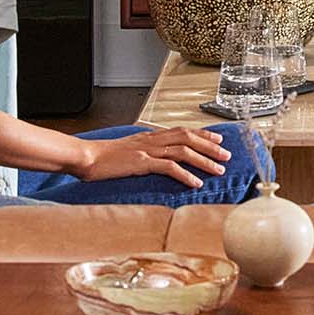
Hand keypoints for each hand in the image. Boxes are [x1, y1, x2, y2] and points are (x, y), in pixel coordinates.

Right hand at [72, 124, 228, 187]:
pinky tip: (195, 183)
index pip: (183, 131)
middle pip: (188, 138)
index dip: (203, 134)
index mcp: (150, 136)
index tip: (218, 140)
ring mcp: (147, 150)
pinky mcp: (141, 163)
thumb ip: (146, 152)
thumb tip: (160, 160)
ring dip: (203, 161)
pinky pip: (168, 167)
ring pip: (183, 151)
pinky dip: (185, 175)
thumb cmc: (105, 158)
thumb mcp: (130, 151)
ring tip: (218, 170)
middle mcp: (152, 140)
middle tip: (227, 155)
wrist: (86, 158)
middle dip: (210, 146)